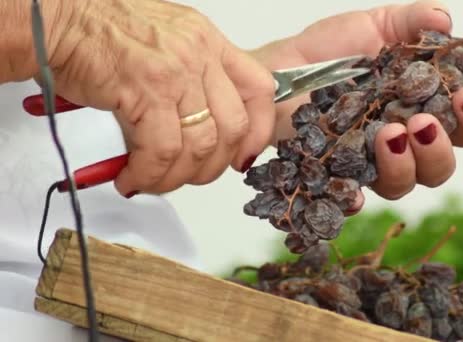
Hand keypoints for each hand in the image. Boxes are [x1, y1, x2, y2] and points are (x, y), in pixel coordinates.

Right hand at [45, 0, 275, 195]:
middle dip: (213, 165)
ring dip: (176, 177)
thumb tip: (205, 124)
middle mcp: (199, 56)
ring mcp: (175, 73)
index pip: (260, 89)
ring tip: (152, 181)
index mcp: (210, 42)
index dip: (259, 131)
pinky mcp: (145, 93)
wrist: (58, 21)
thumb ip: (194, 77)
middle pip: (234, 127)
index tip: (242, 156)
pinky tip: (133, 178)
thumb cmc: (103, 32)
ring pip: (200, 145)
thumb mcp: (167, 43)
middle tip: (188, 176)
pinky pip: (162, 151)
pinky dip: (149, 174)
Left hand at [251, 0, 462, 212]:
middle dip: (439, 148)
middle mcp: (403, 141)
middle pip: (441, 165)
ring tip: (389, 134)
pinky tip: (354, 191)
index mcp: (422, 107)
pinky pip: (351, 199)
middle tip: (422, 122)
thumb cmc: (329, 50)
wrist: (280, 69)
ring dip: (405, 166)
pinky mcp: (338, 176)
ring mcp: (371, 162)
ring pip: (404, 184)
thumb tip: (446, 21)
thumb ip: (412, 21)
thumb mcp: (374, 26)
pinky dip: (355, 199)